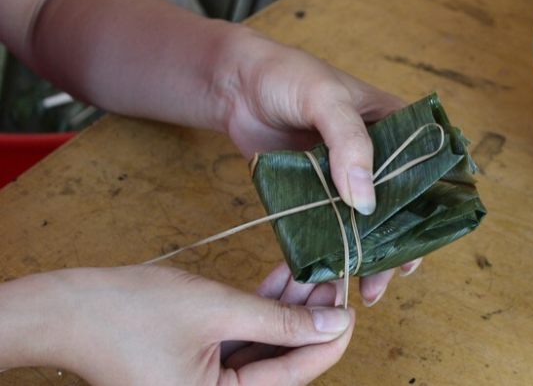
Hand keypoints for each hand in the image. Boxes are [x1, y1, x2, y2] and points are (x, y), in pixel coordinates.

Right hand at [0, 265, 353, 384]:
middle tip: (334, 281)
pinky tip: (283, 280)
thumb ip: (279, 320)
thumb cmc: (128, 313)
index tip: (351, 306)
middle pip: (282, 359)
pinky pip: (241, 337)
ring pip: (264, 345)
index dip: (328, 338)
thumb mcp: (216, 310)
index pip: (294, 374)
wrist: (66, 308)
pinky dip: (261, 310)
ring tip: (313, 274)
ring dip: (288, 309)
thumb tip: (334, 321)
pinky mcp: (198, 361)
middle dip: (309, 318)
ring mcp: (207, 381)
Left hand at [214, 28, 422, 304]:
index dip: (429, 209)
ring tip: (367, 287)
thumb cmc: (287, 76)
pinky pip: (330, 223)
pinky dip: (334, 248)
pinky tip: (334, 273)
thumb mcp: (326, 99)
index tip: (421, 244)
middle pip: (399, 205)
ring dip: (369, 253)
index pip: (425, 170)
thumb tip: (365, 202)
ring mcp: (345, 175)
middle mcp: (376, 154)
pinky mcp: (316, 191)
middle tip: (391, 276)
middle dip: (398, 243)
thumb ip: (349, 144)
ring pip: (365, 221)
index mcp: (394, 125)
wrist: (234, 85)